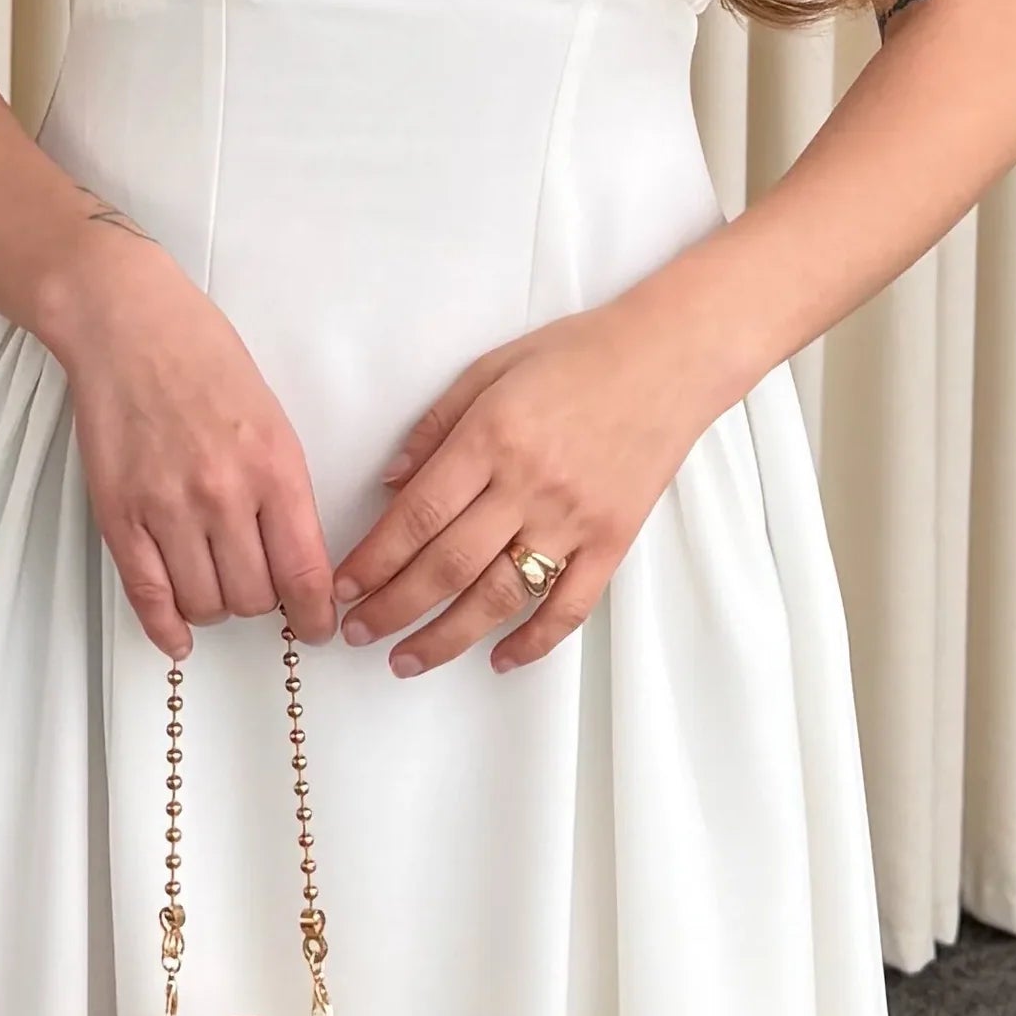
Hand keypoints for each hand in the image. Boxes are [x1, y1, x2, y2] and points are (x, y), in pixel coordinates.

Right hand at [49, 219, 338, 659]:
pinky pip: (147, 595)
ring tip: (215, 586)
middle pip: (253, 599)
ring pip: (204, 604)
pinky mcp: (119, 514)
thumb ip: (285, 492)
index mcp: (274, 468)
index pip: (306, 573)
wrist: (129, 326)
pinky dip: (165, 628)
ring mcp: (167, 507)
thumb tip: (296, 561)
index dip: (316, 615)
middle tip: (258, 587)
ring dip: (215, 607)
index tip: (320, 626)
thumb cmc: (204, 360)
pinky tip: (178, 635)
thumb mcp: (273, 421)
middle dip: (261, 604)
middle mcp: (223, 495)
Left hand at [329, 295, 722, 673]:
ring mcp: (573, 519)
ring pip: (500, 596)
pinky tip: (500, 661)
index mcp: (492, 437)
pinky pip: (569, 606)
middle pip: (449, 564)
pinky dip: (534, 642)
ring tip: (407, 661)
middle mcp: (528, 485)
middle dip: (395, 607)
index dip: (375, 558)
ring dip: (447, 637)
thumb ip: (437, 424)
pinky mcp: (612, 541)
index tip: (344, 586)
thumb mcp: (493, 367)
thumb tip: (390, 483)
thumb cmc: (579, 354)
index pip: (418, 515)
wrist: (670, 359)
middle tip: (358, 634)